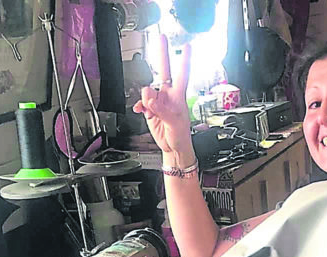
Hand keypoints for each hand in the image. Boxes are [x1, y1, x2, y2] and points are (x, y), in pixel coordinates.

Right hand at [132, 35, 192, 161]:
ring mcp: (158, 101)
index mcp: (179, 97)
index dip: (184, 60)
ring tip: (153, 112)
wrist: (173, 148)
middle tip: (162, 38)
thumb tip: (151, 99)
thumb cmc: (180, 136)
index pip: (182, 74)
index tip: (186, 46)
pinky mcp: (150, 109)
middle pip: (164, 71)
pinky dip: (140, 106)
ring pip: (147, 90)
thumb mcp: (175, 124)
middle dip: (162, 54)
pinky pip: (141, 102)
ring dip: (147, 100)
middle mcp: (168, 95)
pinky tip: (143, 112)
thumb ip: (162, 110)